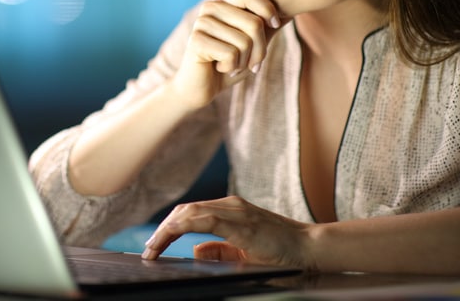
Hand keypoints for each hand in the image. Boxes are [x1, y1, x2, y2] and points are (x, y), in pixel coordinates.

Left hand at [141, 196, 313, 269]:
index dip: (168, 228)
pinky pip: (207, 219)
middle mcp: (230, 206)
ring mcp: (237, 211)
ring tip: (154, 246)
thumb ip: (220, 251)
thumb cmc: (281, 253)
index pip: (189, 214)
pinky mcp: (244, 222)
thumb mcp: (243, 254)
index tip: (153, 245)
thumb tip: (194, 250)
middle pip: (185, 210)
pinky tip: (172, 236)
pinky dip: (185, 226)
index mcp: (229, 212)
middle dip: (163, 228)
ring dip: (168, 228)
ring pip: (191, 211)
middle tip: (148, 249)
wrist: (311, 249)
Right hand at [170, 0, 281, 108]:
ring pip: (244, 41)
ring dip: (245, 61)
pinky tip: (220, 67)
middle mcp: (210, 7)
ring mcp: (201, 23)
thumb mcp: (254, 44)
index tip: (274, 26)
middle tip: (252, 63)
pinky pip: (231, 54)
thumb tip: (293, 10)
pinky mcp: (196, 41)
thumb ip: (269, 26)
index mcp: (223, 2)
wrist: (200, 87)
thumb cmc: (229, 63)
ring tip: (233, 65)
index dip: (267, 9)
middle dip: (260, 49)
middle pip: (253, 23)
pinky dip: (231, 67)